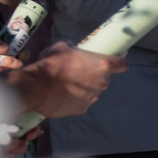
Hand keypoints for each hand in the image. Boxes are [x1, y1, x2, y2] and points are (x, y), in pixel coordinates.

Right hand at [5, 41, 125, 117]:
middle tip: (76, 73)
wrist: (36, 87)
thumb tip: (73, 51)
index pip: (122, 65)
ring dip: (83, 88)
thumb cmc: (51, 63)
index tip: (114, 63)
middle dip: (92, 76)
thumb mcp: (63, 47)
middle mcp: (102, 83)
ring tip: (64, 85)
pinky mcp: (81, 110)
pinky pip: (80, 102)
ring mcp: (92, 98)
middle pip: (103, 79)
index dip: (118, 63)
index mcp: (102, 66)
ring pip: (91, 91)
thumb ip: (74, 50)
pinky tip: (61, 96)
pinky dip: (74, 99)